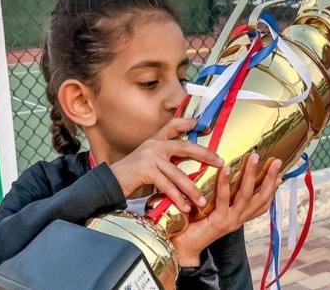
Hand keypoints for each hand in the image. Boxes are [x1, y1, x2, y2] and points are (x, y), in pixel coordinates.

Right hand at [109, 118, 224, 212]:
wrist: (108, 183)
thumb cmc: (130, 176)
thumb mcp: (147, 163)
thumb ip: (164, 162)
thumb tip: (184, 171)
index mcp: (154, 141)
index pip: (172, 125)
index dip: (188, 123)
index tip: (202, 123)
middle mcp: (154, 145)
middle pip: (184, 146)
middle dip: (205, 154)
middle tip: (220, 162)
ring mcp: (150, 156)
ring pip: (178, 173)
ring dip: (191, 189)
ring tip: (202, 200)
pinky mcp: (146, 170)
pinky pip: (167, 185)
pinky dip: (177, 198)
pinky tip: (184, 207)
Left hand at [171, 153, 281, 265]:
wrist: (184, 246)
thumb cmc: (196, 223)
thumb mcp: (215, 208)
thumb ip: (225, 197)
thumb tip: (230, 176)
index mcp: (241, 217)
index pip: (264, 203)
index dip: (273, 188)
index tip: (280, 173)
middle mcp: (240, 219)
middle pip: (261, 197)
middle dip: (270, 178)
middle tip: (276, 161)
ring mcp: (231, 221)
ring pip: (246, 196)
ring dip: (251, 175)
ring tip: (254, 157)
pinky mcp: (219, 221)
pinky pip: (225, 199)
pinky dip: (226, 183)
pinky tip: (227, 169)